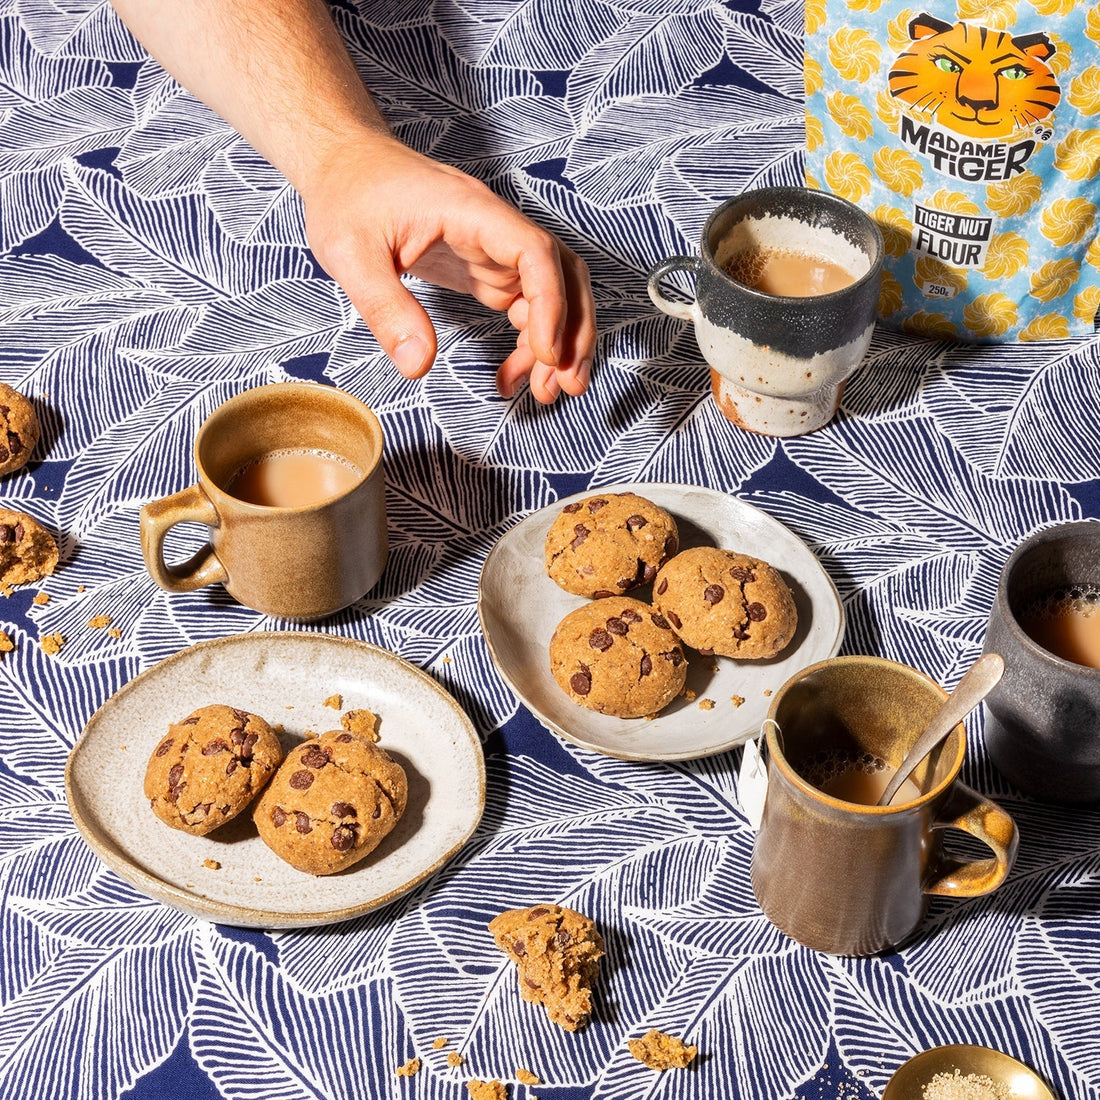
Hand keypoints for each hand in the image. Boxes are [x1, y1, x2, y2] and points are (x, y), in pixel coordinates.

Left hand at [301, 133, 595, 402]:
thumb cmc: (347, 195)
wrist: (342, 162)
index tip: (545, 353)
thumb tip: (418, 365)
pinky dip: (527, 342)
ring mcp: (493, 249)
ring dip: (558, 342)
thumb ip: (386, 309)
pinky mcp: (483, 267)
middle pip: (563, 274)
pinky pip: (524, 305)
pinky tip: (509, 375)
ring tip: (543, 391)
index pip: (535, 253)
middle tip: (566, 385)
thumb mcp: (350, 254)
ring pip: (551, 294)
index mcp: (471, 212)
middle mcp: (494, 229)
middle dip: (574, 331)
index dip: (551, 304)